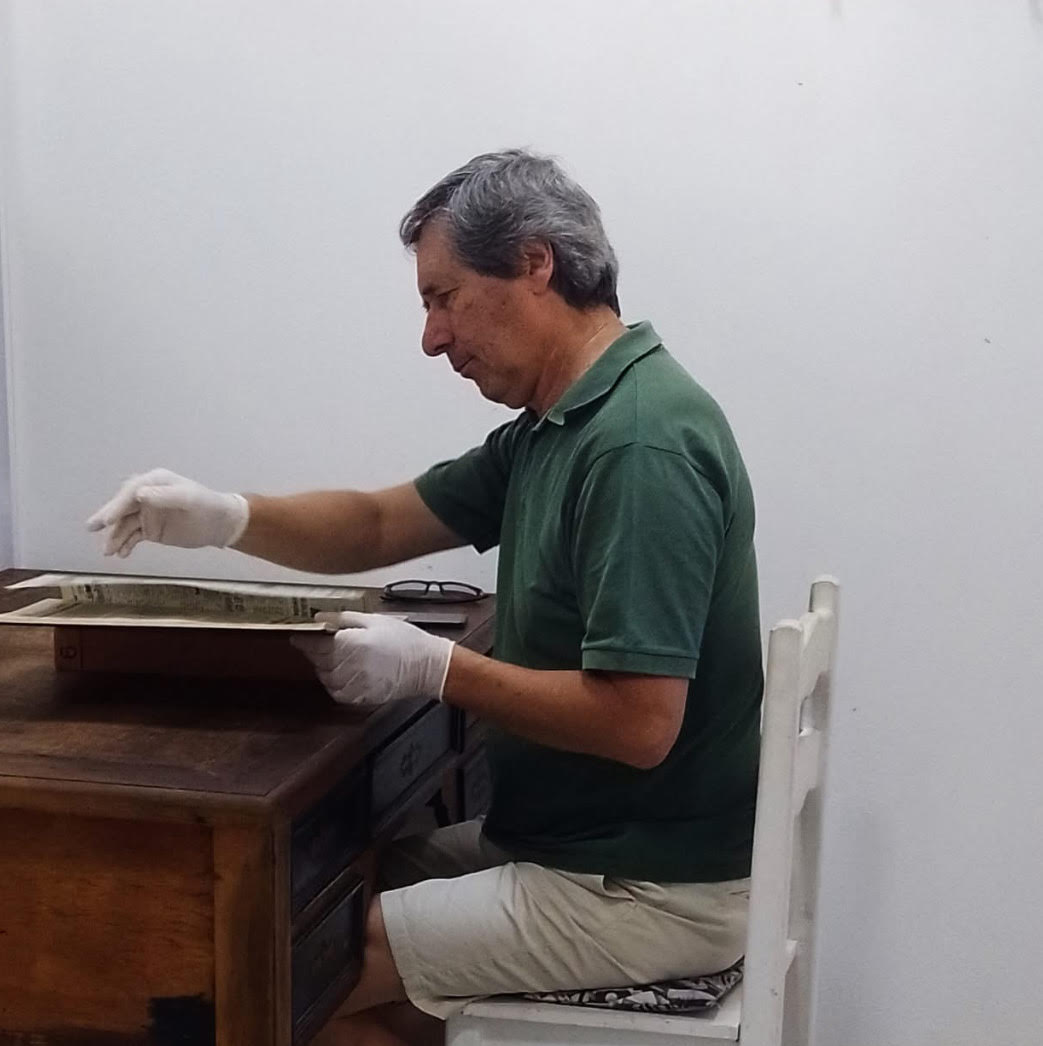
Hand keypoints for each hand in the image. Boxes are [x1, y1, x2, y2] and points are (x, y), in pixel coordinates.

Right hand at [86, 468, 248, 557]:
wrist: (220, 524)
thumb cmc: (207, 505)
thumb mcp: (188, 498)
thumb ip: (165, 496)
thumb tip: (140, 493)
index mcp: (154, 481)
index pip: (131, 492)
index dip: (117, 505)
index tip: (107, 518)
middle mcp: (147, 495)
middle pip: (122, 507)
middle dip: (108, 518)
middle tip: (92, 528)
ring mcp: (147, 513)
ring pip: (125, 524)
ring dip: (115, 537)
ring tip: (109, 552)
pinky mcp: (150, 529)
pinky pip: (133, 537)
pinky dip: (125, 545)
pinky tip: (122, 554)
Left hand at [291, 611, 453, 707]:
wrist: (427, 665)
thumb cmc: (405, 641)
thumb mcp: (375, 620)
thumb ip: (344, 619)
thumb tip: (322, 617)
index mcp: (352, 643)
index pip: (316, 644)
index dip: (303, 640)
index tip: (297, 637)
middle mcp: (350, 666)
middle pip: (319, 661)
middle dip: (315, 652)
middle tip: (319, 644)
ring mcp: (355, 684)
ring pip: (326, 678)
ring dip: (324, 668)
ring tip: (334, 658)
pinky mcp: (362, 697)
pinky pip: (337, 693)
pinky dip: (334, 684)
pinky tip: (342, 674)